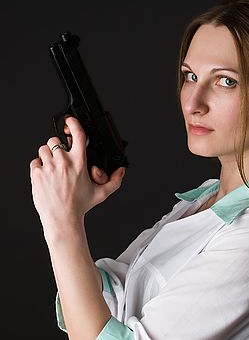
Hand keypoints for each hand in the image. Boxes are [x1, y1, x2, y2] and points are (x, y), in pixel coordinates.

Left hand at [30, 116, 125, 235]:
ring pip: (44, 149)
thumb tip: (121, 171)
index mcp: (79, 163)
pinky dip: (39, 166)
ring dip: (48, 155)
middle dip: (58, 147)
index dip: (73, 124)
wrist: (62, 218)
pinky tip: (46, 176)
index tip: (70, 121)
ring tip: (54, 168)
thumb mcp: (101, 193)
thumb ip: (114, 180)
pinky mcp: (37, 173)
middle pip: (56, 140)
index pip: (77, 134)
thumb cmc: (79, 206)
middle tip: (62, 159)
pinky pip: (35, 161)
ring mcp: (49, 167)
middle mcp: (63, 162)